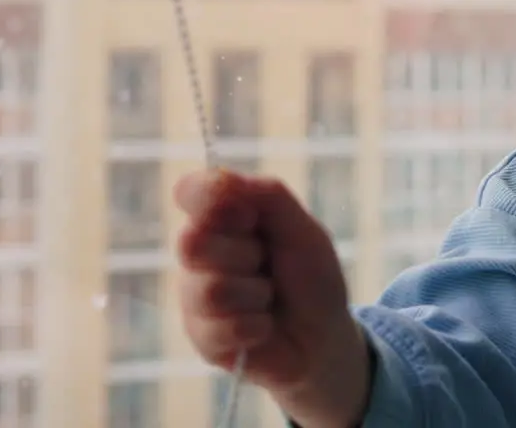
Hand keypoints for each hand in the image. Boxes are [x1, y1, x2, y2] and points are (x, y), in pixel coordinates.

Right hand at [174, 170, 370, 425]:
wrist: (325, 337)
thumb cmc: (312, 278)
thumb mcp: (303, 229)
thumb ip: (268, 196)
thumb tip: (223, 178)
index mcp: (222, 218)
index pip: (191, 191)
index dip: (213, 199)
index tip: (249, 216)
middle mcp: (201, 253)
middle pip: (192, 241)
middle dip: (246, 255)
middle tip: (267, 263)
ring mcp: (195, 295)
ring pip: (211, 289)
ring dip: (257, 295)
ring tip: (269, 299)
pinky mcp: (200, 337)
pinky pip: (219, 328)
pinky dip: (257, 326)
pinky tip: (264, 327)